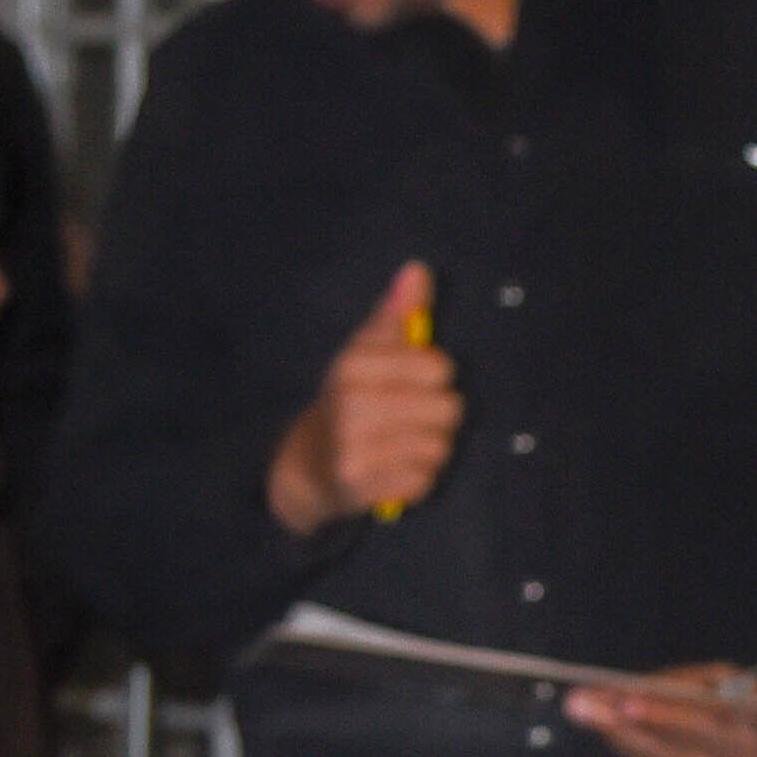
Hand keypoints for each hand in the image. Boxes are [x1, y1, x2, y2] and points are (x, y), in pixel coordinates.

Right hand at [268, 260, 459, 534]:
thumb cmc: (351, 398)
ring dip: (430, 448)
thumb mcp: (367, 350)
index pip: (437, 367)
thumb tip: (419, 270)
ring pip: (439, 447)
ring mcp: (353, 447)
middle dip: (439, 414)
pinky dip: (417, 477)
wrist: (309, 463)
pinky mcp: (361, 486)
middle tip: (413, 416)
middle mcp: (351, 403)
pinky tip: (395, 469)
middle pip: (447, 408)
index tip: (417, 380)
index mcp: (354, 364)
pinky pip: (423, 480)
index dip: (437, 375)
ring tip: (403, 443)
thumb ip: (397, 313)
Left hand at [565, 660, 756, 756]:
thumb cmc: (751, 712)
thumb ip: (694, 684)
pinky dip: (631, 753)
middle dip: (624, 728)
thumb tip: (639, 688)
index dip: (664, 715)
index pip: (705, 729)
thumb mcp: (737, 686)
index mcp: (756, 745)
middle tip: (581, 705)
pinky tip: (608, 730)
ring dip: (618, 739)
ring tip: (583, 710)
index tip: (623, 700)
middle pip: (672, 755)